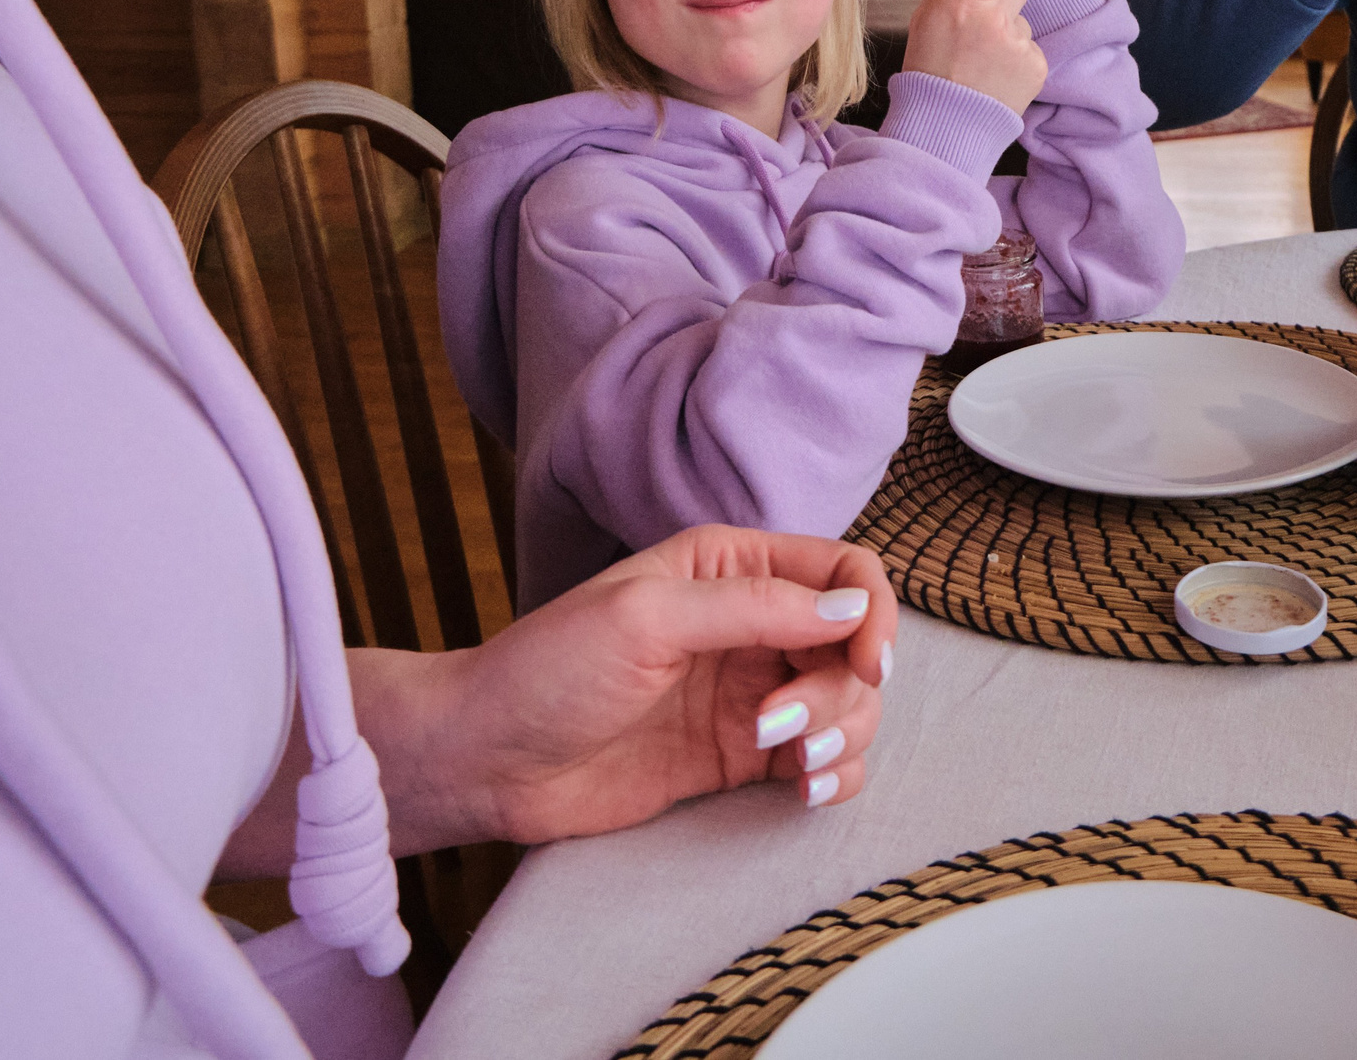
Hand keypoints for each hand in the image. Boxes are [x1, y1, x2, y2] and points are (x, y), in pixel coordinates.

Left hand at [373, 526, 898, 854]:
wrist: (485, 761)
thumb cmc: (547, 671)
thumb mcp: (646, 617)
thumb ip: (754, 607)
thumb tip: (851, 612)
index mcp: (731, 567)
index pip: (844, 574)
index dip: (871, 615)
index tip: (865, 664)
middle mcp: (752, 623)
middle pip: (855, 647)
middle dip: (841, 690)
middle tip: (779, 725)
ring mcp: (752, 690)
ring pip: (850, 706)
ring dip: (843, 734)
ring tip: (794, 763)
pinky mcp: (744, 754)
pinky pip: (826, 758)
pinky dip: (836, 775)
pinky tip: (804, 789)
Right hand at [904, 0, 1047, 114]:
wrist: (943, 124)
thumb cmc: (929, 69)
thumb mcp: (923, 18)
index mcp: (965, 0)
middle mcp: (995, 19)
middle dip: (1001, 2)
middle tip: (980, 29)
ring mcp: (1019, 44)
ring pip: (1022, 22)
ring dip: (1008, 34)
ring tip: (984, 61)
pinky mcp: (1036, 67)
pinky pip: (1031, 49)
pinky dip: (1017, 60)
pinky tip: (996, 75)